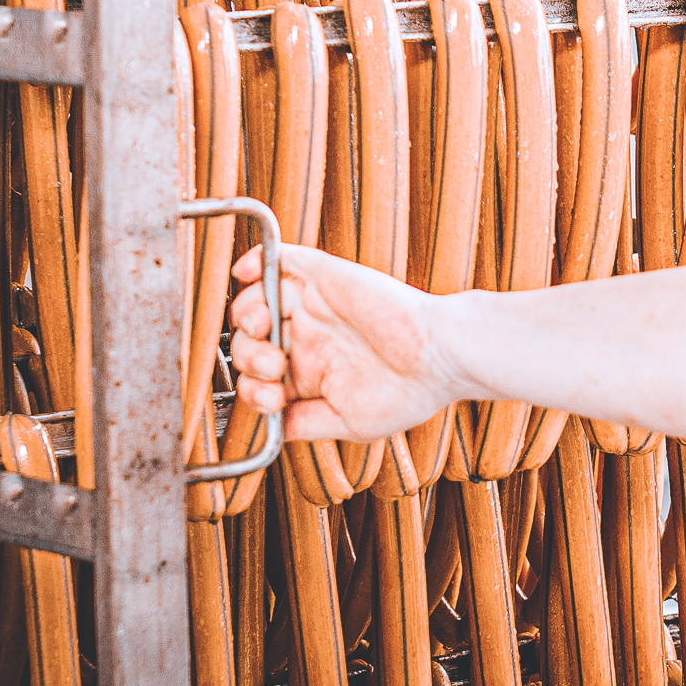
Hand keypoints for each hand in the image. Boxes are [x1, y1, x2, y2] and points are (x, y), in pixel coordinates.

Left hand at [228, 244, 453, 441]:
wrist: (440, 357)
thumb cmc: (408, 392)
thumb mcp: (349, 422)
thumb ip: (305, 423)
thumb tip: (272, 428)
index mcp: (313, 370)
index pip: (259, 376)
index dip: (253, 389)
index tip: (273, 400)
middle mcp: (309, 334)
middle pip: (251, 339)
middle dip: (250, 357)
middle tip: (273, 366)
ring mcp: (313, 304)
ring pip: (257, 298)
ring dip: (246, 316)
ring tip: (264, 330)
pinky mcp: (324, 275)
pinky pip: (280, 257)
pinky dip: (256, 260)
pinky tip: (247, 274)